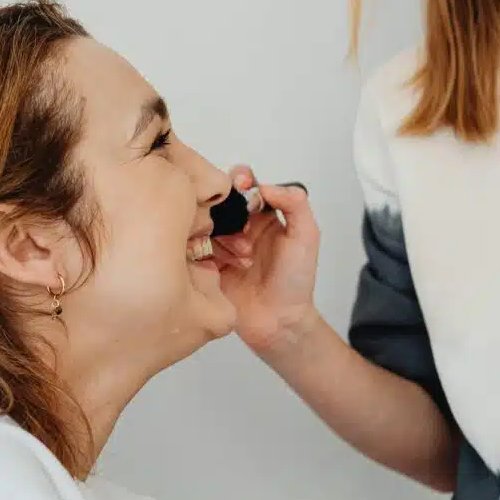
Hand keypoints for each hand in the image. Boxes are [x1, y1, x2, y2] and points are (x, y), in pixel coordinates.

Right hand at [213, 165, 321, 353]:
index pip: (244, 183)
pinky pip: (192, 244)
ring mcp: (219, 244)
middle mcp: (239, 226)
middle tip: (243, 231)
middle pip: (218, 198)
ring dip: (224, 237)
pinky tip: (220, 265)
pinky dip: (203, 249)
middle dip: (228, 209)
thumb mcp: (306, 236)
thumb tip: (264, 186)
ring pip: (205, 221)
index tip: (242, 184)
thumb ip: (294, 203)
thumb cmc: (295, 281)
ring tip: (243, 260)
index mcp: (262, 215)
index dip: (239, 178)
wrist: (278, 321)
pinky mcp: (204, 263)